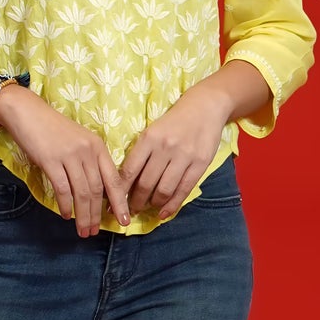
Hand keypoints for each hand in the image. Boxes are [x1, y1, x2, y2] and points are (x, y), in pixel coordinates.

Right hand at [0, 85, 129, 235]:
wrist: (26, 112)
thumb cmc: (51, 129)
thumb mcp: (78, 141)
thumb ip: (89, 161)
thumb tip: (95, 192)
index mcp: (98, 146)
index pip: (114, 179)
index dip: (119, 202)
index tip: (123, 220)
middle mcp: (87, 150)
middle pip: (97, 190)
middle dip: (97, 214)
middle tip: (95, 231)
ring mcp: (69, 155)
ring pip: (82, 192)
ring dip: (83, 215)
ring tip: (82, 230)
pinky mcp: (50, 160)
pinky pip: (62, 188)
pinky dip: (65, 205)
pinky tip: (66, 215)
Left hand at [118, 86, 231, 219]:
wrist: (205, 107)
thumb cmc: (174, 121)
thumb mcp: (153, 131)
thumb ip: (142, 153)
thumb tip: (127, 182)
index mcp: (149, 138)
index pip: (129, 170)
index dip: (120, 191)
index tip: (114, 203)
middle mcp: (165, 148)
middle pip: (146, 183)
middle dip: (136, 201)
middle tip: (131, 210)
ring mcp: (184, 156)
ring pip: (164, 190)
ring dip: (153, 204)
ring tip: (148, 208)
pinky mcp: (200, 164)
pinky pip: (184, 190)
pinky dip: (172, 205)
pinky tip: (164, 213)